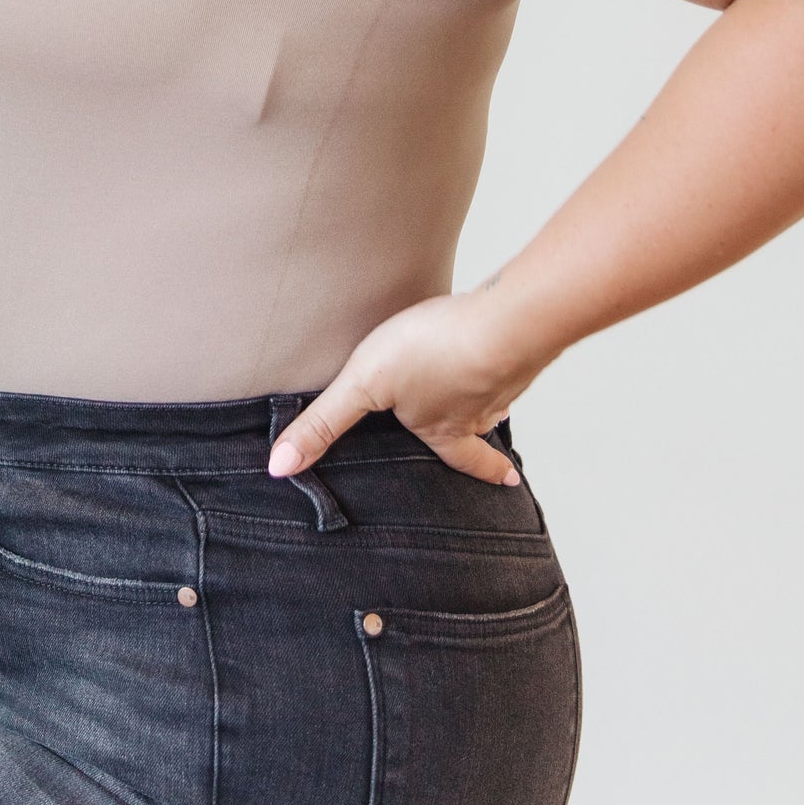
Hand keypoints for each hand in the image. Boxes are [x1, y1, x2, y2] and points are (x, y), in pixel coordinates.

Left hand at [267, 287, 542, 486]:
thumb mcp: (362, 387)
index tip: (507, 483)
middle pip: (486, 426)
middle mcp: (482, 408)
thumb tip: (280, 468)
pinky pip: (516, 352)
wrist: (501, 322)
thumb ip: (324, 423)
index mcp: (446, 427)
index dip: (483, 472)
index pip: (463, 459)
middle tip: (503, 440)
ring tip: (497, 387)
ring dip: (498, 391)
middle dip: (490, 432)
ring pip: (502, 390)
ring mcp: (507, 374)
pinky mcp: (523, 339)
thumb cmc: (432, 353)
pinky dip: (511, 352)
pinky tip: (504, 338)